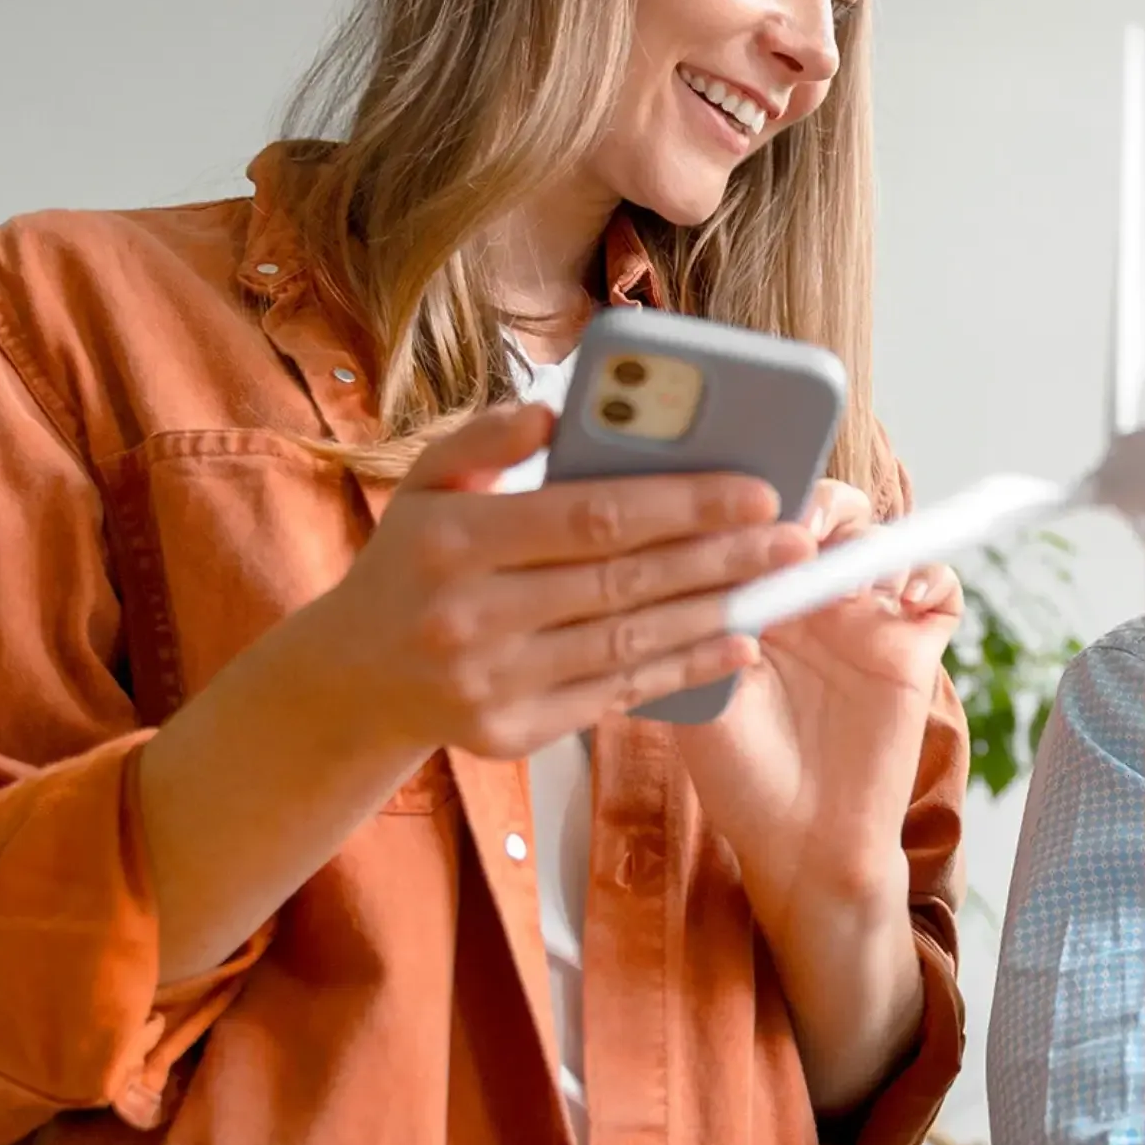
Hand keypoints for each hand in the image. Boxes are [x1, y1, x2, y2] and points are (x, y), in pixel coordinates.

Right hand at [281, 402, 817, 758]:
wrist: (352, 679)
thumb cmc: (411, 562)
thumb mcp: (426, 486)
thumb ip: (483, 439)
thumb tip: (552, 410)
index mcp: (455, 541)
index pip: (591, 516)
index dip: (681, 503)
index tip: (754, 489)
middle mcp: (471, 616)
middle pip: (623, 582)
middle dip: (721, 556)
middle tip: (791, 537)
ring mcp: (490, 683)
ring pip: (629, 643)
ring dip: (714, 614)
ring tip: (776, 586)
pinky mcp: (511, 734)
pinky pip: (615, 696)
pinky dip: (681, 670)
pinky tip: (734, 644)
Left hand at [678, 479, 960, 907]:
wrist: (800, 844)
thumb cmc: (739, 777)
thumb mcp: (701, 697)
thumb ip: (709, 629)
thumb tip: (720, 559)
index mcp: (754, 601)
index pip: (764, 524)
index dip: (764, 505)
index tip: (754, 520)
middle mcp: (810, 602)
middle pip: (831, 515)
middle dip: (824, 508)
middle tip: (807, 536)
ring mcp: (864, 623)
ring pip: (884, 542)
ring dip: (875, 543)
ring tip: (861, 579)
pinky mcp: (912, 652)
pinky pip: (941, 593)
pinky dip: (933, 577)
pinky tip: (907, 597)